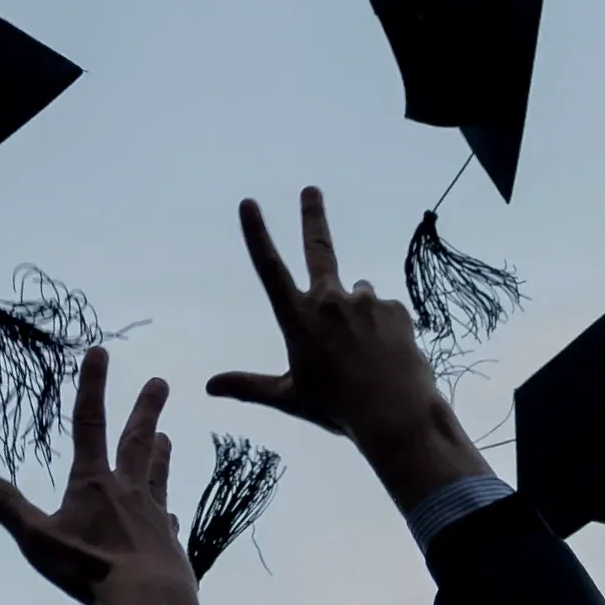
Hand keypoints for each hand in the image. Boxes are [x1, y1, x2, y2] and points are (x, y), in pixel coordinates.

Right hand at [0, 348, 202, 604]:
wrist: (150, 598)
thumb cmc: (90, 568)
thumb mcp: (37, 538)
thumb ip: (7, 507)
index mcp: (93, 483)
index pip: (88, 424)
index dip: (91, 386)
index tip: (99, 353)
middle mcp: (127, 491)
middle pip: (136, 442)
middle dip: (145, 409)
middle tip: (160, 382)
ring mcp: (153, 516)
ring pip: (156, 475)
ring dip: (160, 453)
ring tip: (166, 437)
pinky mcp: (169, 544)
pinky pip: (166, 521)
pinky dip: (164, 512)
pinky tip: (169, 515)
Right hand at [206, 188, 445, 459]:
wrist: (395, 414)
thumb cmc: (336, 409)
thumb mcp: (289, 398)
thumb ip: (249, 386)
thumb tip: (209, 387)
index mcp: (299, 319)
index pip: (270, 269)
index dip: (258, 235)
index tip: (248, 203)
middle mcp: (330, 300)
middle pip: (319, 247)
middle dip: (312, 215)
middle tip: (311, 190)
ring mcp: (365, 301)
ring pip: (356, 294)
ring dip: (354, 310)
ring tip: (361, 350)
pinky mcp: (395, 308)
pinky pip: (383, 312)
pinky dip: (381, 327)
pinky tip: (383, 355)